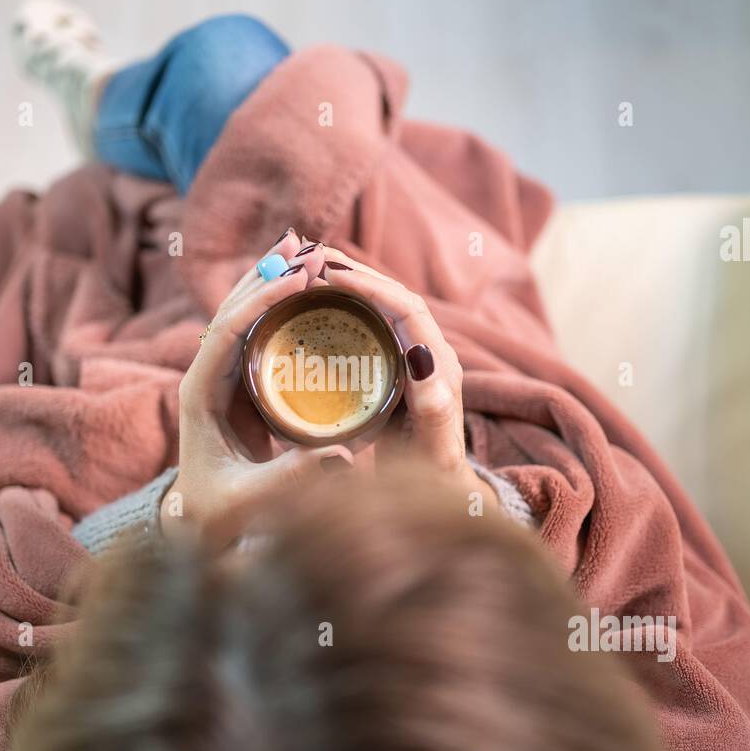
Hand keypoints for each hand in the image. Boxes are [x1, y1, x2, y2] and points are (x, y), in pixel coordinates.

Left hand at [164, 228, 349, 546]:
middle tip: (303, 241)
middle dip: (266, 272)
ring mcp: (219, 377)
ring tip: (302, 245)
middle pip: (230, 308)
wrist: (200, 530)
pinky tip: (304, 285)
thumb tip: (342, 456)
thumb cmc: (219, 518)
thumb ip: (291, 480)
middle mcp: (204, 376)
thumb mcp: (251, 502)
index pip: (226, 331)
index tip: (301, 277)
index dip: (262, 300)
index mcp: (197, 394)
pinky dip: (278, 302)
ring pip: (241, 313)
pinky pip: (256, 332)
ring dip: (270, 277)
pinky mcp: (238, 385)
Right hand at [318, 246, 497, 508]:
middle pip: (394, 296)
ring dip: (350, 281)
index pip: (407, 308)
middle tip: (310, 256)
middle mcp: (431, 354)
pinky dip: (346, 303)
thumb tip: (424, 359)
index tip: (331, 274)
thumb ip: (433, 411)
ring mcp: (414, 357)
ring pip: (383, 304)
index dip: (371, 286)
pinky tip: (315, 297)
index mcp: (440, 368)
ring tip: (308, 265)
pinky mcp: (398, 364)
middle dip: (356, 272)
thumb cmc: (431, 479)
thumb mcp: (433, 449)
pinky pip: (374, 322)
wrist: (440, 494)